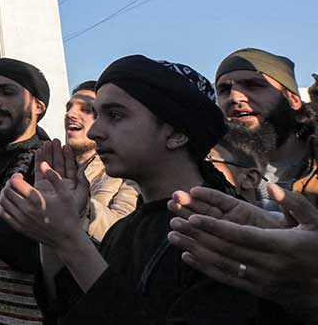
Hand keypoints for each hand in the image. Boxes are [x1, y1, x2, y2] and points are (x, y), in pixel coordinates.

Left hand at [0, 164, 84, 248]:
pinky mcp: (19, 228)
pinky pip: (4, 214)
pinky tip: (10, 203)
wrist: (67, 239)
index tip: (20, 175)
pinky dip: (3, 206)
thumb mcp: (65, 194)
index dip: (15, 176)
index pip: (15, 182)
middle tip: (15, 182)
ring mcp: (21, 219)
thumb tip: (43, 164)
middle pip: (7, 191)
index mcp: (35, 198)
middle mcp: (25, 209)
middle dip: (9, 183)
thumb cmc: (68, 215)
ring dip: (4, 193)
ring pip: (3, 202)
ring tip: (11, 191)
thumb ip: (54, 177)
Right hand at [35, 139, 88, 216]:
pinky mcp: (40, 187)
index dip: (68, 156)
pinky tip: (38, 154)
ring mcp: (49, 185)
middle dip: (55, 152)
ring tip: (45, 144)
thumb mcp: (80, 197)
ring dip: (47, 155)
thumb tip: (82, 168)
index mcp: (71, 184)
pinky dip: (38, 163)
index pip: (69, 167)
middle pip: (58, 164)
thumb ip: (83, 182)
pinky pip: (39, 172)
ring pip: (48, 167)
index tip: (65, 145)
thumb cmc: (71, 214)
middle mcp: (60, 183)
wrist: (59, 226)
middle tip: (53, 140)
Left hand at [168, 184, 317, 315]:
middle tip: (174, 222)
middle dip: (197, 236)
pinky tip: (187, 257)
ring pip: (222, 264)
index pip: (241, 236)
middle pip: (226, 249)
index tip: (194, 217)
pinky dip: (205, 268)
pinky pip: (226, 279)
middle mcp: (269, 264)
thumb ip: (294, 204)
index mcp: (281, 245)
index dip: (216, 227)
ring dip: (195, 250)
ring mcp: (262, 279)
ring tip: (173, 236)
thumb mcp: (315, 223)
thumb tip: (273, 186)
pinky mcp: (257, 289)